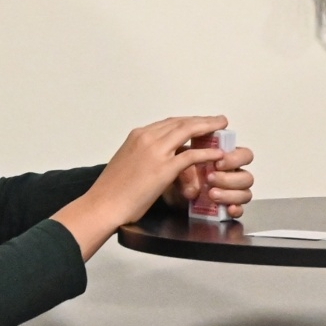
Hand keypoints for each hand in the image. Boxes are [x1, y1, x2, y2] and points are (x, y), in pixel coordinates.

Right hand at [55, 116, 231, 259]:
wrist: (103, 205)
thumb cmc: (112, 191)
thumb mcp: (128, 163)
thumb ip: (144, 156)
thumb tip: (157, 159)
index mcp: (137, 136)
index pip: (168, 123)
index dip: (188, 121)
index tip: (201, 122)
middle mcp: (146, 138)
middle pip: (181, 122)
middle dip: (202, 120)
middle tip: (218, 120)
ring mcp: (155, 152)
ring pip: (188, 131)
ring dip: (208, 128)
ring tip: (223, 127)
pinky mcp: (163, 169)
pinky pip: (191, 156)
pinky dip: (207, 153)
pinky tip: (218, 154)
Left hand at [165, 144, 255, 217]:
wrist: (170, 190)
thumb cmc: (180, 172)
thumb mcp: (180, 161)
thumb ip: (187, 166)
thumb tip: (194, 187)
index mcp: (227, 160)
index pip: (245, 156)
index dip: (235, 159)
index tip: (218, 162)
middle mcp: (234, 176)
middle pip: (247, 177)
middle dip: (229, 179)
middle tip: (209, 178)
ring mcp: (233, 193)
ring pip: (245, 194)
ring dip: (230, 194)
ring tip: (211, 194)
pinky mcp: (228, 208)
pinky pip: (240, 210)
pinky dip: (236, 210)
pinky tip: (228, 209)